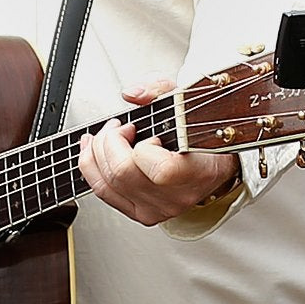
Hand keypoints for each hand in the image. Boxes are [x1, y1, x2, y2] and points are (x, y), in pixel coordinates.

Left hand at [77, 81, 239, 227]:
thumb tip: (132, 94)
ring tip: (106, 136)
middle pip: (123, 174)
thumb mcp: (186, 101)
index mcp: (199, 172)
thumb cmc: (201, 132)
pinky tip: (93, 150)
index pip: (160, 170)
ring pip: (107, 185)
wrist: (213, 162)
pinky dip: (91, 168)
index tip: (148, 134)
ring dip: (97, 153)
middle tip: (121, 127)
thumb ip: (160, 90)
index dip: (144, 147)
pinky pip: (104, 194)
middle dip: (110, 141)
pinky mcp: (142, 213)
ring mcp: (158, 209)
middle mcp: (177, 196)